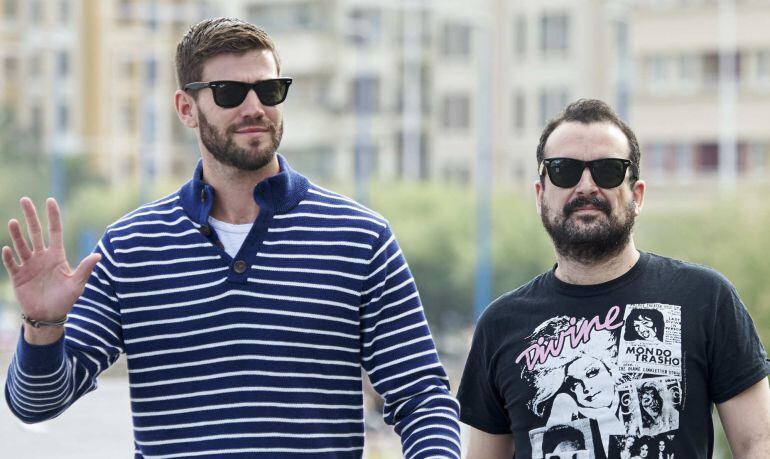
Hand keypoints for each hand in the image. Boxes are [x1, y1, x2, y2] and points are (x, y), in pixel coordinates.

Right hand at [2, 198, 100, 342]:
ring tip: (13, 221)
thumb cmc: (65, 300)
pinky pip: (12, 263)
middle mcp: (42, 257)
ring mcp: (29, 265)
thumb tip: (98, 256)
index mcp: (57, 256)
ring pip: (22, 245)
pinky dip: (10, 256)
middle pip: (35, 232)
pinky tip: (7, 248)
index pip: (55, 231)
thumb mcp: (77, 284)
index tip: (50, 200)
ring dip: (17, 234)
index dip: (53, 216)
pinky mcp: (18, 276)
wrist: (49, 316)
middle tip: (25, 199)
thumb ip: (85, 269)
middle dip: (30, 216)